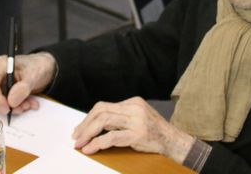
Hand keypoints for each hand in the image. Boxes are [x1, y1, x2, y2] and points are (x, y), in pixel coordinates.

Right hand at [0, 52, 56, 114]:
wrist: (42, 68)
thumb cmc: (37, 66)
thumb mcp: (34, 75)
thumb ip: (23, 87)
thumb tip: (11, 101)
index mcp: (0, 65)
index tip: (8, 108)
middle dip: (6, 105)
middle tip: (24, 106)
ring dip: (14, 108)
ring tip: (29, 103)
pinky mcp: (1, 92)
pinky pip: (3, 105)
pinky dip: (16, 107)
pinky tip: (27, 103)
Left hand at [72, 97, 193, 163]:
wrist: (175, 142)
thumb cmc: (155, 133)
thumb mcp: (138, 119)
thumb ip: (121, 118)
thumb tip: (96, 125)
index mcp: (133, 102)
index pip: (104, 106)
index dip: (89, 118)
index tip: (80, 129)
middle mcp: (134, 108)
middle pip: (101, 111)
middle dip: (85, 125)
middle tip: (76, 137)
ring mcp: (136, 120)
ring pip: (104, 121)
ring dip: (88, 133)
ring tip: (79, 143)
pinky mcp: (138, 134)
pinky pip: (112, 137)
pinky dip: (98, 143)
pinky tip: (90, 148)